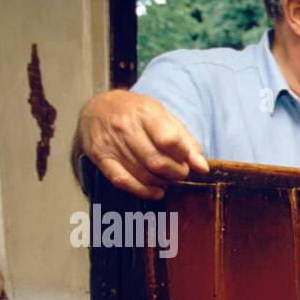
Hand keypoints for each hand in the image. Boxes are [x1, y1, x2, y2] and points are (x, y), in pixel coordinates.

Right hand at [76, 90, 208, 198]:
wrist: (98, 108)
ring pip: (143, 175)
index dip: (184, 156)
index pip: (170, 140)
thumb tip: (202, 167)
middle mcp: (124, 126)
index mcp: (144, 112)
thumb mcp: (165, 117)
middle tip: (180, 171)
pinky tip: (156, 191)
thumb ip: (186, 141)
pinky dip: (144, 192)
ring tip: (168, 177)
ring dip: (163, 182)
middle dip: (176, 173)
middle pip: (158, 162)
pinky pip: (124, 182)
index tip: (187, 159)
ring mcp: (110, 143)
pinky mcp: (100, 157)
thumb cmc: (138, 114)